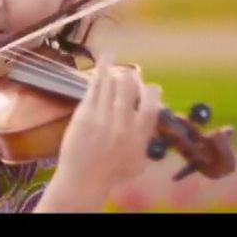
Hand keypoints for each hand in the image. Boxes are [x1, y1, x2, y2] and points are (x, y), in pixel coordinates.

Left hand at [54, 51, 163, 204]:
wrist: (84, 180)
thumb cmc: (112, 173)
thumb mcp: (138, 162)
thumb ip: (144, 141)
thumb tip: (150, 125)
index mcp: (139, 136)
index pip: (151, 108)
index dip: (153, 94)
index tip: (152, 88)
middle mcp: (123, 124)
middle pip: (130, 91)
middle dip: (130, 78)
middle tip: (129, 73)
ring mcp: (103, 118)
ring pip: (111, 87)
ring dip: (113, 70)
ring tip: (111, 55)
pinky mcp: (85, 115)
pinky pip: (94, 89)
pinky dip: (98, 74)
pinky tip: (100, 63)